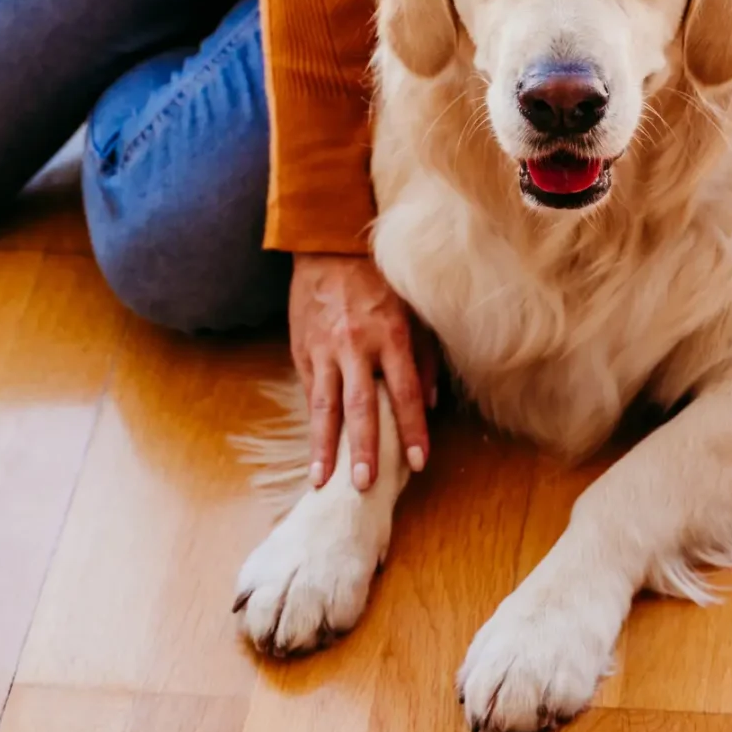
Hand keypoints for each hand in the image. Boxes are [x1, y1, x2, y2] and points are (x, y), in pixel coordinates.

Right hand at [289, 252, 437, 491]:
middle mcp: (356, 346)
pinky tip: (314, 448)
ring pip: (324, 405)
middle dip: (363, 448)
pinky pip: (310, 391)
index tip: (416, 463)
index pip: (405, 393)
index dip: (412, 430)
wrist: (328, 246)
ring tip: (321, 479)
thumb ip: (424, 358)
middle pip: (360, 406)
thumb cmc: (380, 280)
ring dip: (323, 446)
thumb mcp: (413, 311)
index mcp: (391, 335)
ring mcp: (324, 349)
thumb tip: (430, 403)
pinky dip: (313, 422)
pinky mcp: (302, 350)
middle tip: (363, 484)